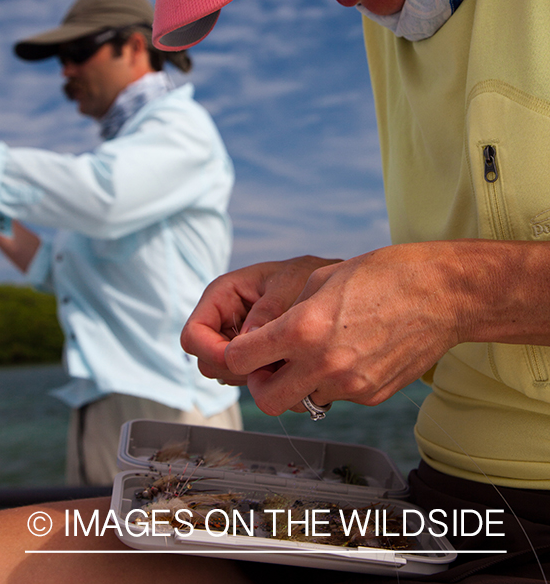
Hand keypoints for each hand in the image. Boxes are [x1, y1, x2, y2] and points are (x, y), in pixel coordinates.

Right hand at [181, 256, 341, 384]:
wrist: (324, 283)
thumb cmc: (304, 275)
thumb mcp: (289, 285)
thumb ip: (268, 310)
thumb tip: (248, 341)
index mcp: (221, 294)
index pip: (193, 335)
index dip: (212, 352)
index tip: (244, 359)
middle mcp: (220, 317)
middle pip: (205, 360)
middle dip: (234, 366)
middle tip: (270, 362)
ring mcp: (231, 336)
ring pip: (222, 372)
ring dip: (248, 373)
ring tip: (281, 360)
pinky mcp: (246, 351)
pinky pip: (240, 375)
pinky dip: (258, 375)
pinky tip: (282, 363)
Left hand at [223, 242, 464, 415]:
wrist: (442, 293)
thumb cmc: (382, 275)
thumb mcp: (322, 278)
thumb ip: (287, 313)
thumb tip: (267, 339)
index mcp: (303, 329)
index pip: (241, 360)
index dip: (234, 355)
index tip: (241, 349)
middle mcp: (323, 364)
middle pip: (266, 400)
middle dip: (260, 385)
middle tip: (269, 367)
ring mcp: (350, 385)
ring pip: (304, 401)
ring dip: (300, 384)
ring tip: (318, 353)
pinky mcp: (372, 396)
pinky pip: (337, 397)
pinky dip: (333, 383)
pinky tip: (350, 354)